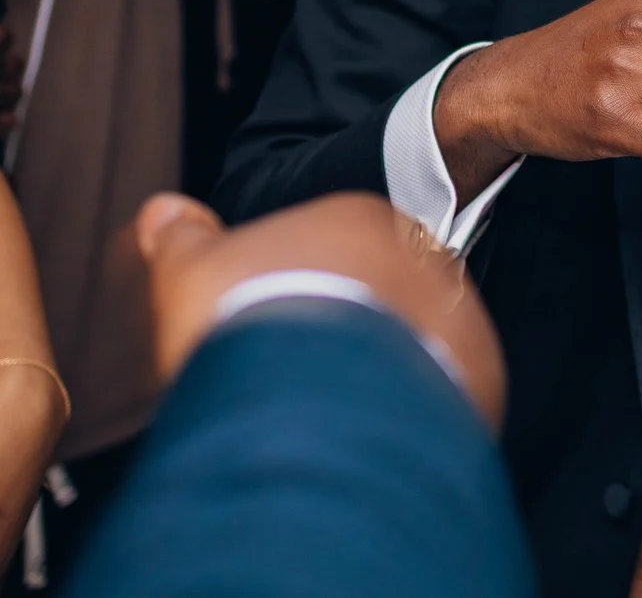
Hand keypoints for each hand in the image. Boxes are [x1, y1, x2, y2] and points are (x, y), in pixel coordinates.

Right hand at [134, 191, 506, 426]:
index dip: (295, 292)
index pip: (331, 250)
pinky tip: (368, 431)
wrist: (314, 389)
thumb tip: (164, 210)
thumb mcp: (191, 268)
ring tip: (327, 412)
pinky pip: (442, 390)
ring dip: (379, 369)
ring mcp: (457, 313)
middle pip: (379, 292)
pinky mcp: (477, 374)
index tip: (268, 329)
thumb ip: (181, 237)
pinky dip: (409, 409)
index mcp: (358, 218)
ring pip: (415, 340)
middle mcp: (422, 256)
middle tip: (295, 375)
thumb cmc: (249, 317)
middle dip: (343, 329)